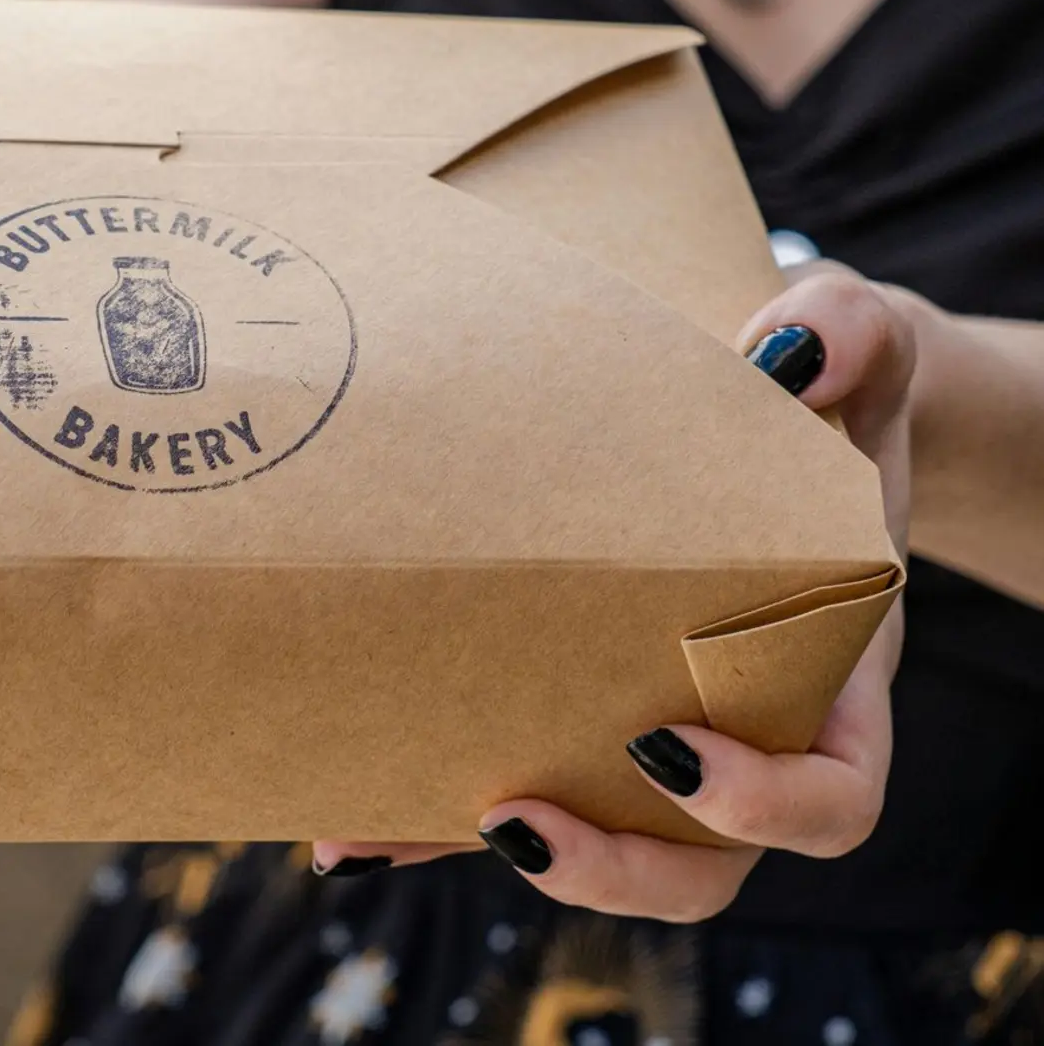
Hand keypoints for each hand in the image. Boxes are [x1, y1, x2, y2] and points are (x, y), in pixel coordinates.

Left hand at [312, 264, 917, 921]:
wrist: (776, 402)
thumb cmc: (827, 391)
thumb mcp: (856, 348)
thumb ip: (851, 332)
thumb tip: (794, 348)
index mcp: (835, 675)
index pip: (833, 798)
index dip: (764, 806)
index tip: (663, 744)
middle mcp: (747, 725)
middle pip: (705, 866)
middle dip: (612, 866)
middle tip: (510, 819)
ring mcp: (657, 729)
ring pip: (596, 846)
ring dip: (485, 849)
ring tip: (366, 833)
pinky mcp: (575, 709)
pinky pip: (517, 781)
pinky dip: (432, 810)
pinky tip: (342, 811)